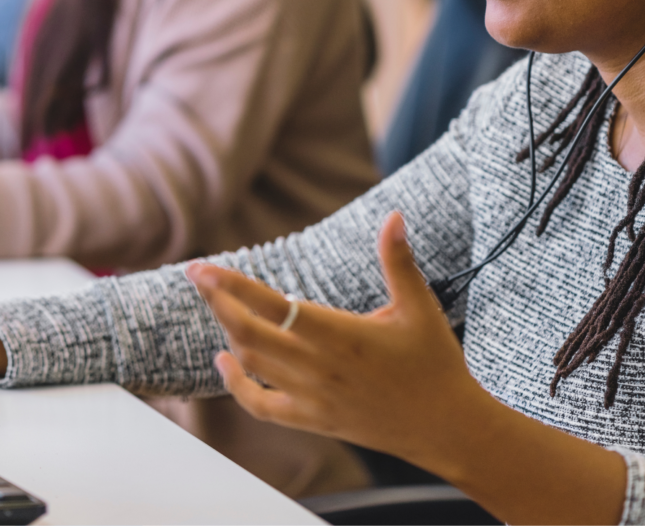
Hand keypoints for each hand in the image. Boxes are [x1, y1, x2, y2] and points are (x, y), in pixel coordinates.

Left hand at [186, 212, 484, 475]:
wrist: (448, 428)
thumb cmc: (433, 363)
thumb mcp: (418, 305)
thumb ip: (398, 259)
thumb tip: (394, 216)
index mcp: (340, 335)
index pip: (272, 305)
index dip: (233, 285)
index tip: (205, 268)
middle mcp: (319, 368)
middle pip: (249, 333)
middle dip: (217, 301)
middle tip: (196, 275)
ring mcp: (313, 398)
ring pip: (252, 363)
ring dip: (228, 331)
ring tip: (216, 302)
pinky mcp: (314, 420)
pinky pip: (262, 406)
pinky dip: (236, 385)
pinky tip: (224, 360)